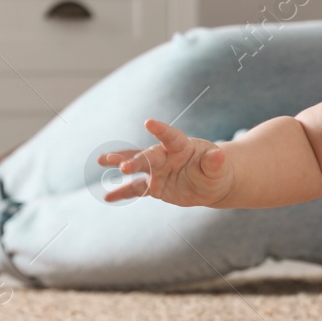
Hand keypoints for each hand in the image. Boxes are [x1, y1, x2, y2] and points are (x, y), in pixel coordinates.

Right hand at [97, 118, 232, 206]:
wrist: (211, 183)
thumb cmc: (216, 171)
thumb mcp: (219, 168)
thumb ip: (215, 162)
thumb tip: (219, 154)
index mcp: (182, 147)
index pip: (171, 137)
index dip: (161, 130)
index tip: (149, 122)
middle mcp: (166, 156)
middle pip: (148, 156)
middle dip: (135, 160)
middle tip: (122, 165)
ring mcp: (157, 171)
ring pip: (136, 166)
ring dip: (120, 163)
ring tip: (102, 160)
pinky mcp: (153, 186)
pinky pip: (135, 189)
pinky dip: (122, 193)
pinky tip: (108, 197)